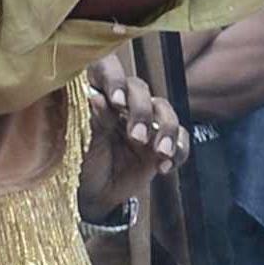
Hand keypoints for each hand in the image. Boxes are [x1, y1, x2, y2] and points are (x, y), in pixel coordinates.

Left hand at [80, 54, 186, 216]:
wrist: (93, 194)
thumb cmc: (82, 162)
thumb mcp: (84, 142)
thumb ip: (96, 119)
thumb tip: (97, 97)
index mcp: (100, 96)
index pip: (107, 70)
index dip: (114, 78)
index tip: (116, 101)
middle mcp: (124, 105)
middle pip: (141, 90)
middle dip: (142, 112)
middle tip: (136, 136)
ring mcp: (146, 124)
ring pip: (166, 112)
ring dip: (167, 130)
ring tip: (160, 152)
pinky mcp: (162, 145)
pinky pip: (181, 141)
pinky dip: (178, 152)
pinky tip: (164, 167)